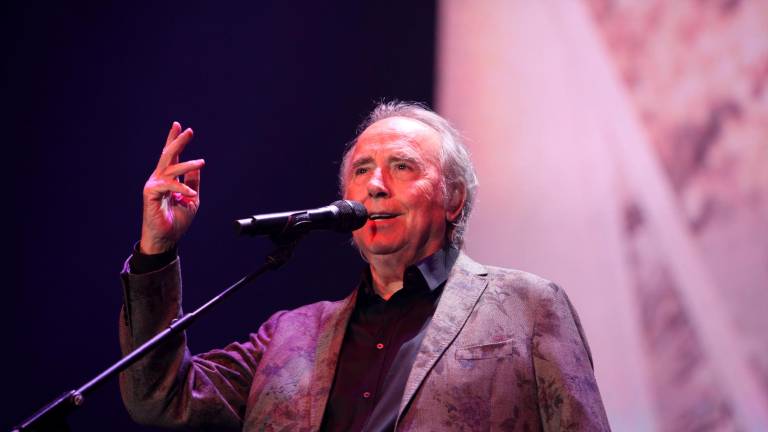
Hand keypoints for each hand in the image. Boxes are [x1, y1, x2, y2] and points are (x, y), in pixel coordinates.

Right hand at [139, 122, 204, 253]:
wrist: (167, 238)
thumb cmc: (177, 220)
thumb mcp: (192, 198)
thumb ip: (194, 181)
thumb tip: (197, 166)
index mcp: (168, 179)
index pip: (171, 156)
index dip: (174, 140)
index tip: (179, 125)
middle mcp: (159, 178)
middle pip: (168, 155)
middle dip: (178, 141)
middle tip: (189, 131)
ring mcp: (154, 185)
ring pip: (170, 168)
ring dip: (187, 164)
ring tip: (201, 162)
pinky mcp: (151, 193)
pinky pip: (169, 186)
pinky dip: (181, 188)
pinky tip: (190, 193)